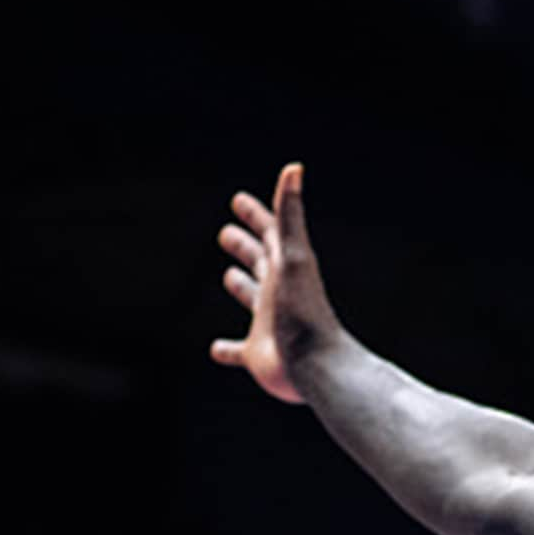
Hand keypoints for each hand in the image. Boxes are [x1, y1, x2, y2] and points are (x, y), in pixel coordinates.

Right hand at [209, 163, 343, 403]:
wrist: (318, 366)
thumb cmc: (305, 311)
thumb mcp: (294, 257)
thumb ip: (290, 216)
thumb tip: (294, 168)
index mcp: (287, 269)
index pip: (270, 235)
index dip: (256, 215)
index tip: (239, 200)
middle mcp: (279, 294)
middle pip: (260, 263)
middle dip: (245, 246)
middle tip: (227, 233)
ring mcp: (270, 324)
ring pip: (253, 301)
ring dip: (242, 287)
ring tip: (229, 277)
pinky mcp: (260, 355)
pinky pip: (239, 352)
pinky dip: (227, 350)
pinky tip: (215, 349)